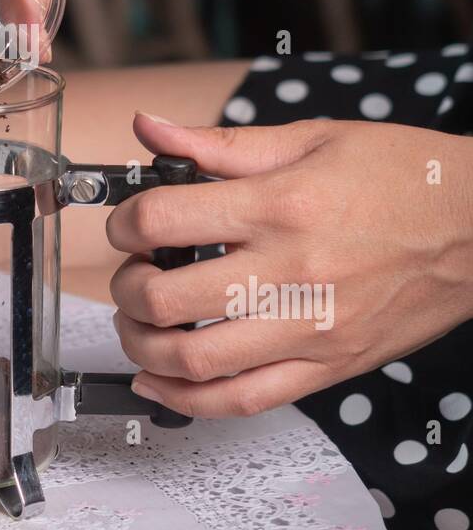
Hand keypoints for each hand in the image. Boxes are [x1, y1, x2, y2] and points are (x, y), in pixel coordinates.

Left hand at [107, 113, 472, 416]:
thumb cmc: (405, 177)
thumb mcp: (313, 139)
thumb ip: (221, 144)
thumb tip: (151, 129)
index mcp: (280, 205)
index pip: (163, 220)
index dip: (124, 222)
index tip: (129, 224)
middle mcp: (290, 271)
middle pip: (164, 297)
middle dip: (125, 287)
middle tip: (132, 273)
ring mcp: (309, 327)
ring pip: (194, 360)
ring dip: (144, 346)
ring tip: (141, 324)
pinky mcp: (328, 366)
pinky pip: (244, 400)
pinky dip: (187, 399)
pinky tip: (159, 380)